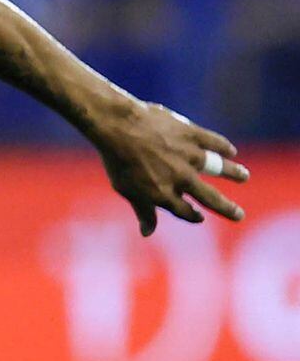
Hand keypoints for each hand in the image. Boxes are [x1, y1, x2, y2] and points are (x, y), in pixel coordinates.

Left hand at [92, 101, 249, 235]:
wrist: (118, 127)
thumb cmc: (117, 160)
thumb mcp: (126, 190)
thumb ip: (143, 211)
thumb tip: (148, 233)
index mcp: (164, 194)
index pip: (184, 211)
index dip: (192, 216)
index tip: (199, 217)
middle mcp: (181, 178)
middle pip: (210, 197)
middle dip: (226, 208)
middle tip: (239, 215)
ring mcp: (188, 156)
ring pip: (218, 167)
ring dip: (233, 172)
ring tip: (244, 176)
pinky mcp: (192, 134)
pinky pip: (213, 142)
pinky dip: (223, 147)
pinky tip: (231, 151)